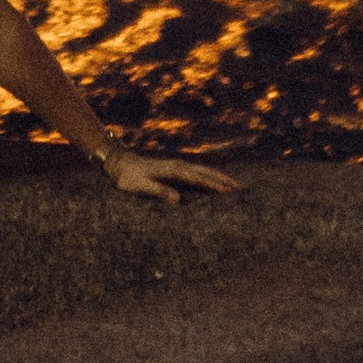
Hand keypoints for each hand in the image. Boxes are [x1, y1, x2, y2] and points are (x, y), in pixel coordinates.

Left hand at [99, 148, 240, 207]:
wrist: (120, 163)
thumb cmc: (129, 178)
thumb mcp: (141, 186)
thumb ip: (159, 191)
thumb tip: (178, 200)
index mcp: (174, 170)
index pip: (199, 179)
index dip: (214, 185)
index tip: (230, 192)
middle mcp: (179, 165)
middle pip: (207, 172)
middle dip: (225, 180)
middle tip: (242, 188)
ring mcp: (179, 166)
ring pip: (204, 170)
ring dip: (220, 176)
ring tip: (236, 185)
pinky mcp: (176, 169)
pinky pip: (198, 172)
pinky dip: (210, 176)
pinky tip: (216, 181)